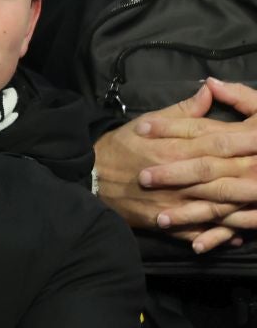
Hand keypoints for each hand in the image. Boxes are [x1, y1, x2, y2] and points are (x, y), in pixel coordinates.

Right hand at [94, 83, 256, 251]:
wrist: (87, 178)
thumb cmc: (119, 147)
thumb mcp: (146, 121)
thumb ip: (182, 111)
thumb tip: (209, 91)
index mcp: (174, 148)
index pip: (219, 142)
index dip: (247, 140)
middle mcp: (178, 177)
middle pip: (223, 176)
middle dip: (251, 174)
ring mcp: (173, 203)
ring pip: (215, 206)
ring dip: (240, 207)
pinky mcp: (164, 222)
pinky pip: (195, 231)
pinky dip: (216, 235)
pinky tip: (237, 236)